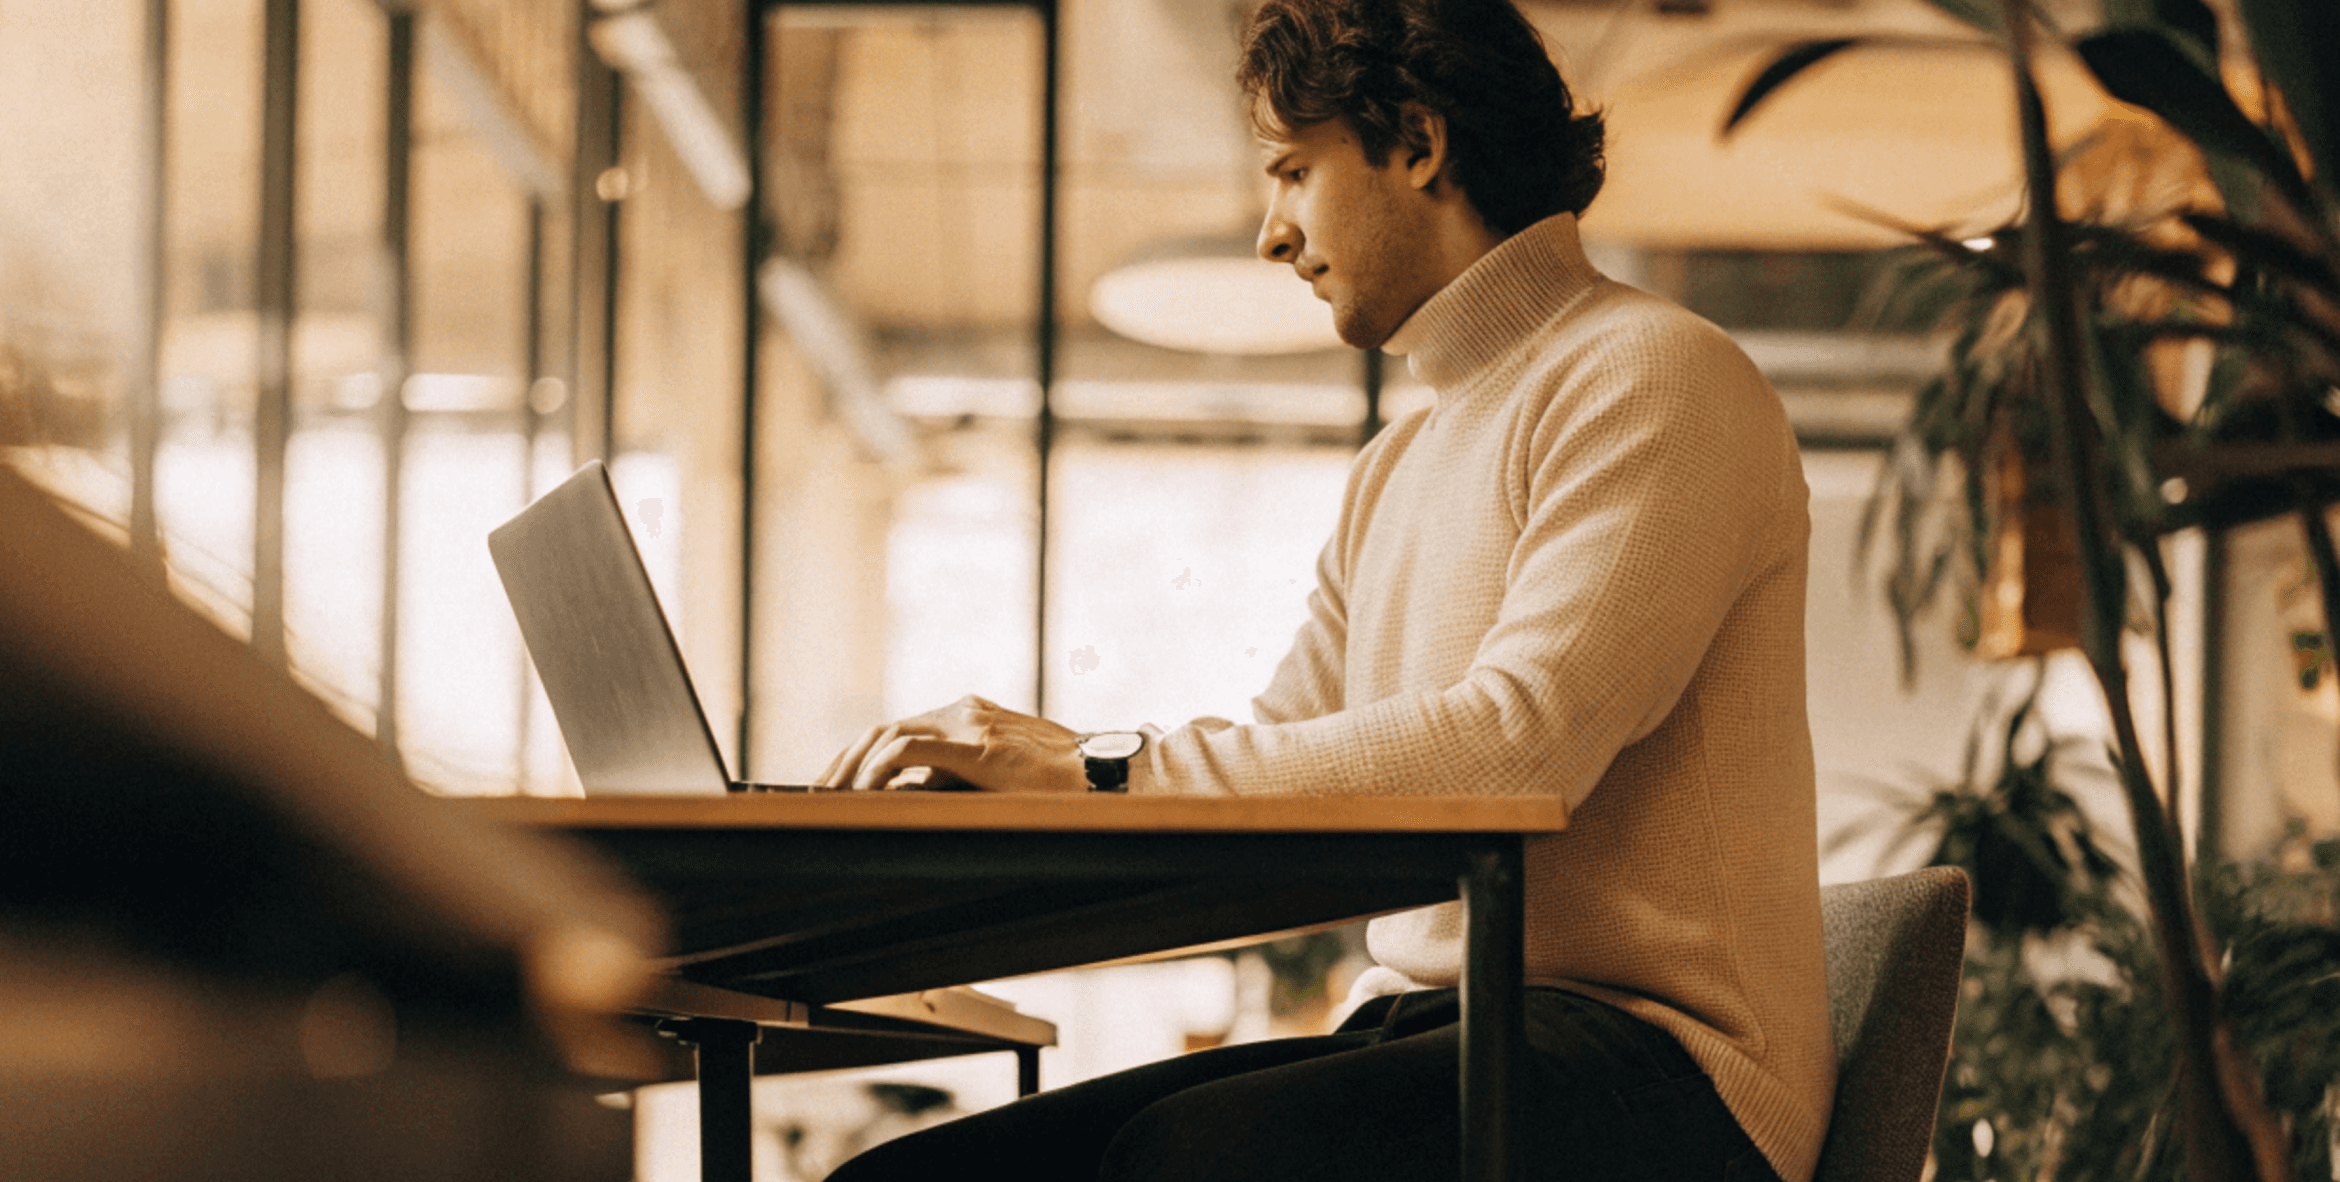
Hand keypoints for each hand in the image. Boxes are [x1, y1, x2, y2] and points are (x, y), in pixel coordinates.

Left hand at [817, 695, 1088, 793]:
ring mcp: (970, 726)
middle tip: (818, 793)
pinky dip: (879, 768)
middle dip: (845, 761)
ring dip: (853, 767)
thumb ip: (954, 778)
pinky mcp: (977, 747)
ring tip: (830, 795)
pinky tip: (864, 791)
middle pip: (884, 729)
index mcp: (970, 715)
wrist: (1107, 776)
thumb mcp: (997, 778)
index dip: (861, 756)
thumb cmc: (1061, 785)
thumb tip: (902, 795)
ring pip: (888, 734)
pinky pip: (909, 750)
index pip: (899, 729)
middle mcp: (964, 712)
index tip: (837, 784)